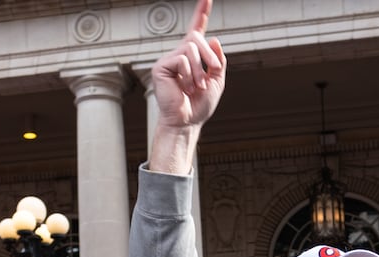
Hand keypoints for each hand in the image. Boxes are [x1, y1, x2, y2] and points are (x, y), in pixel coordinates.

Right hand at [148, 0, 226, 173]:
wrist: (187, 121)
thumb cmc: (200, 105)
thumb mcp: (217, 81)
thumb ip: (218, 60)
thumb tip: (213, 38)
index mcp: (193, 55)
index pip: (197, 28)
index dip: (202, 12)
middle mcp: (179, 53)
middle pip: (196, 38)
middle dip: (209, 56)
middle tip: (213, 73)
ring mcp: (169, 58)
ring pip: (190, 49)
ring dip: (199, 70)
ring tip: (196, 86)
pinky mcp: (160, 66)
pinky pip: (181, 59)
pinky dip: (187, 74)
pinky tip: (183, 87)